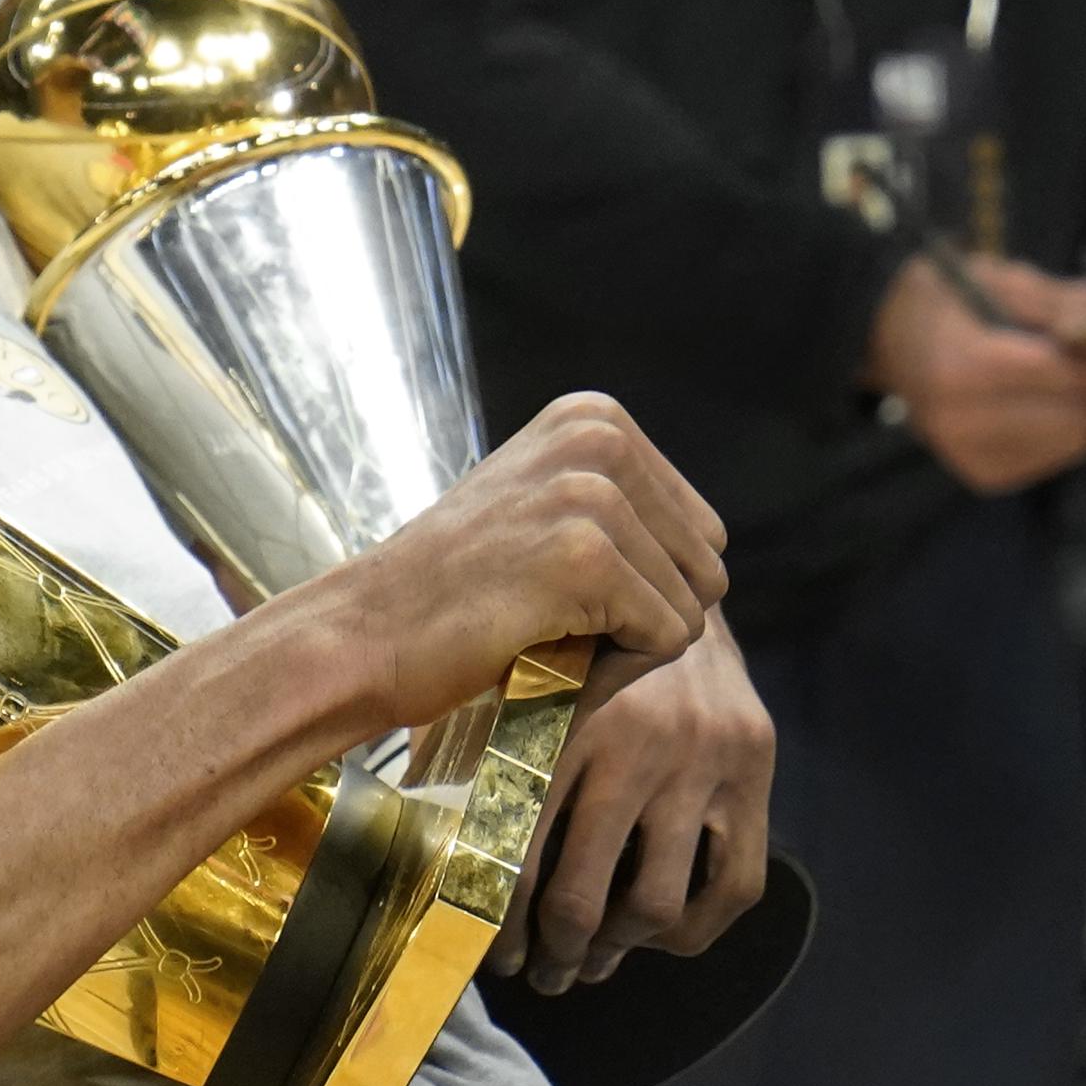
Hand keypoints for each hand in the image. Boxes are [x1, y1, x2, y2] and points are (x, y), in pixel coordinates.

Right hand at [330, 393, 723, 730]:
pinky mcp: (582, 554)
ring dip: (625, 644)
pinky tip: (542, 646)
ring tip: (544, 629)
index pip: (702, 530)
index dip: (644, 585)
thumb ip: (628, 513)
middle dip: (644, 614)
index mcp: (594, 417)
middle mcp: (597, 436)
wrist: (369, 634)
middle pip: (708, 566)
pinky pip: (666, 638)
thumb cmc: (459, 594)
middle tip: (552, 617)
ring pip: (692, 608)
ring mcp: (589, 492)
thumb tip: (716, 557)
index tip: (558, 584)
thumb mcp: (545, 511)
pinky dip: (615, 668)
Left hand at [488, 610, 772, 992]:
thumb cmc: (566, 642)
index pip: (513, 856)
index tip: (491, 951)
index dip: (496, 923)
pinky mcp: (755, 767)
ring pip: (656, 905)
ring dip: (615, 953)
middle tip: (540, 973)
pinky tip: (658, 938)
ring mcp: (701, 757)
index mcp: (556, 720)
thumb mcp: (506, 679)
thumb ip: (465, 748)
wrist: (668, 580)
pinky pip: (734, 886)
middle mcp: (633, 740)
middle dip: (552, 953)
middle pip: (581, 897)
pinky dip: (694, 930)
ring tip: (589, 963)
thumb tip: (409, 843)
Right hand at [863, 255, 1085, 490]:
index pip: (1058, 375)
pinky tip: (1074, 412)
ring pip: (1068, 444)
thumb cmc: (942, 299)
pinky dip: (1072, 435)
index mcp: (959, 365)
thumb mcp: (1000, 280)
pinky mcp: (974, 471)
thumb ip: (1066, 297)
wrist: (878, 336)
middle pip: (1071, 417)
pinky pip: (1049, 460)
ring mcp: (963, 451)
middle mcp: (957, 418)